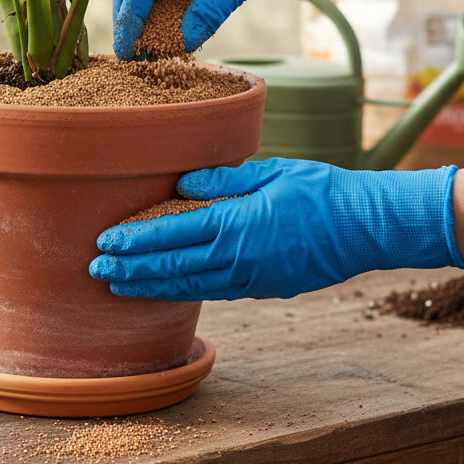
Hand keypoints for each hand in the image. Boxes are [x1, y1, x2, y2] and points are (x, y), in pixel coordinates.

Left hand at [90, 158, 463, 300]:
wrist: (367, 228)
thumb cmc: (321, 191)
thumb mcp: (271, 171)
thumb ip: (224, 177)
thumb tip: (182, 181)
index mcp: (236, 221)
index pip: (170, 233)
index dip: (134, 241)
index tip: (105, 243)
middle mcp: (237, 256)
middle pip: (171, 266)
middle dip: (130, 269)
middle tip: (96, 271)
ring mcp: (250, 277)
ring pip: (188, 285)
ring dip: (150, 287)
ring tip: (119, 286)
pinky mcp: (263, 288)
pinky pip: (214, 292)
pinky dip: (183, 292)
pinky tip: (165, 290)